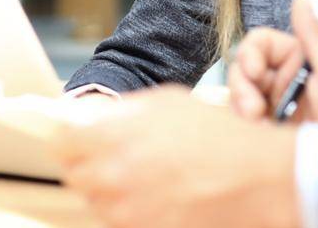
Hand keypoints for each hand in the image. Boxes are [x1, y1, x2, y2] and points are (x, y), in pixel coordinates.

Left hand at [55, 86, 300, 227]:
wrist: (257, 177)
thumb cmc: (218, 135)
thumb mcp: (166, 102)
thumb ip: (121, 112)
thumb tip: (90, 117)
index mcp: (112, 136)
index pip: (60, 141)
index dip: (67, 137)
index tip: (75, 136)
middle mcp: (112, 176)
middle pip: (73, 174)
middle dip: (86, 163)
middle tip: (109, 155)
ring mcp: (127, 211)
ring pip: (95, 202)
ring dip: (106, 189)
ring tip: (138, 175)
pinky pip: (119, 221)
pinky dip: (128, 210)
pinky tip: (152, 195)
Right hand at [229, 0, 317, 127]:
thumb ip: (313, 36)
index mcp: (299, 60)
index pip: (260, 44)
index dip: (250, 54)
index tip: (256, 73)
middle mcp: (284, 82)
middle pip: (242, 71)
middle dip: (241, 88)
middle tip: (254, 110)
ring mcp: (276, 110)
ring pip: (238, 99)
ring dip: (242, 110)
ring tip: (262, 128)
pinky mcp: (271, 135)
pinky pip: (245, 127)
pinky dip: (246, 132)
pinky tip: (263, 139)